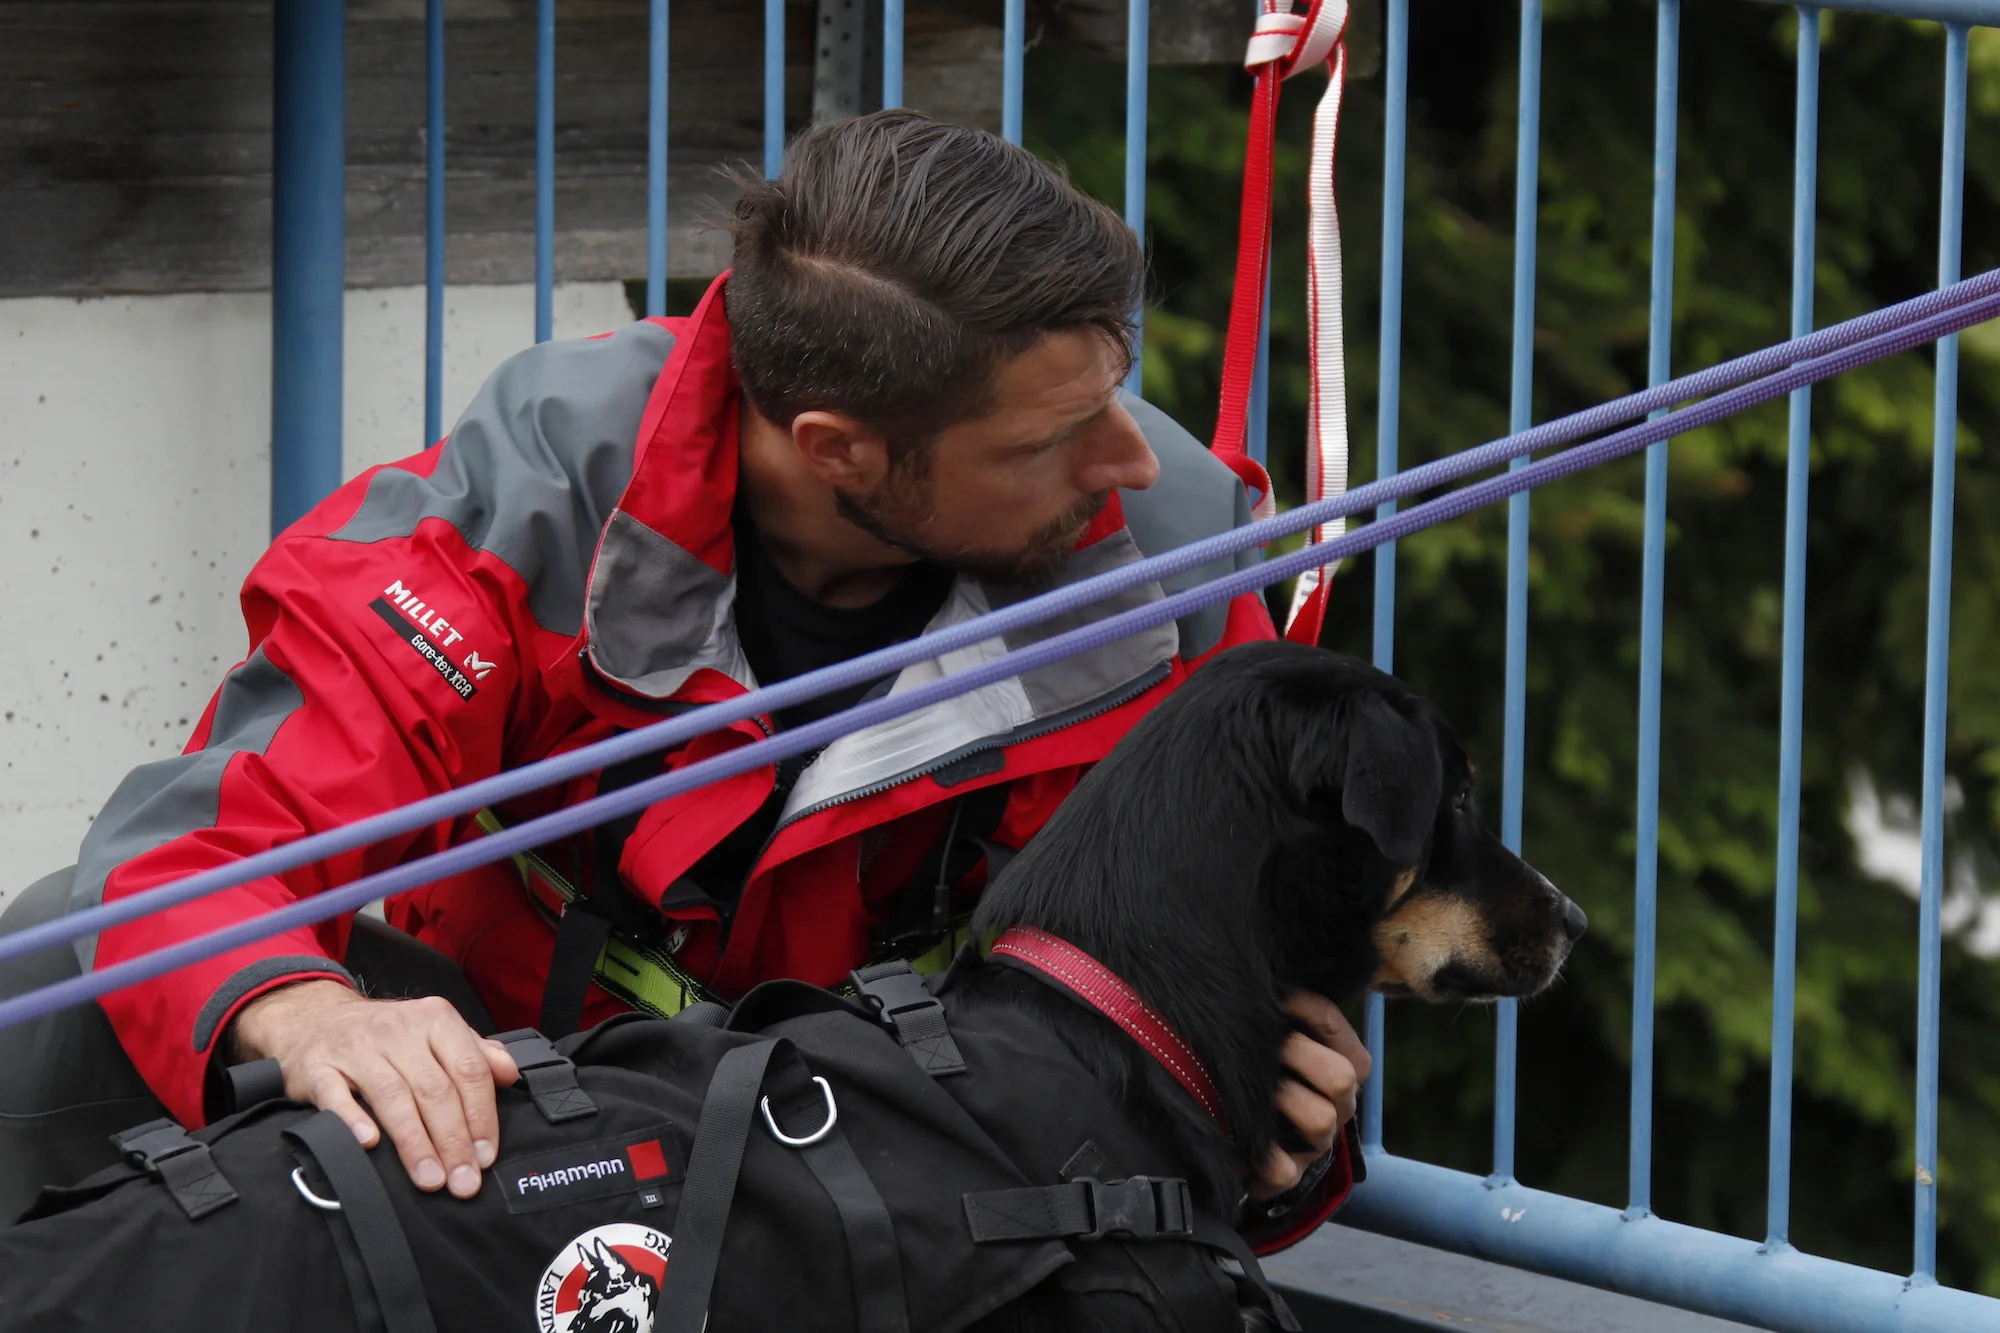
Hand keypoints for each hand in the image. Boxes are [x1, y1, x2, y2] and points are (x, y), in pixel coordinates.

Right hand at [228, 980, 518, 1198]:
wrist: (318, 1019)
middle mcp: (398, 1029)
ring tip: (430, 1179)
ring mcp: (356, 1048)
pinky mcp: (318, 1068)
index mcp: (435, 1019)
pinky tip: (370, 1146)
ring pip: (393, 1097)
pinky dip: (354, 1121)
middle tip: (463, 1181)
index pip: (468, 1069)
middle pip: (434, 1089)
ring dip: (414, 1143)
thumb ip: (476, 1053)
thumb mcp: (437, 1033)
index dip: (481, 1115)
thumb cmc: (389, 1037)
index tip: (486, 1156)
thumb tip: (511, 1074)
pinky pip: (337, 1097)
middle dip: (452, 1140)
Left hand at [1249, 991, 1370, 1199]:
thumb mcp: (1271, 1036)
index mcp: (1337, 1063)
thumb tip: (1272, 982)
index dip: (1309, 1009)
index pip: (1336, 1028)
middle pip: (1341, 1077)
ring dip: (1283, 1102)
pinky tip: (1240, 1146)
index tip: (1278, 997)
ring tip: (1253, 1096)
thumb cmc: (1256, 1070)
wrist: (1230, 1133)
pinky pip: (1284, 1171)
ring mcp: (1315, 1143)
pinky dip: (1262, 1160)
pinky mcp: (1289, 1175)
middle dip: (1298, 1056)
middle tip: (1266, 1050)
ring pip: (1321, 1120)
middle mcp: (1336, 1104)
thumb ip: (1278, 1012)